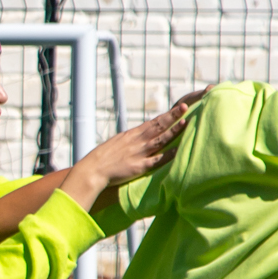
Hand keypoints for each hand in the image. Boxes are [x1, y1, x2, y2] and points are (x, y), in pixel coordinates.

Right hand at [65, 91, 199, 206]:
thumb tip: (141, 135)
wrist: (91, 170)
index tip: (181, 107)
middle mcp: (137, 141)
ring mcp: (138, 153)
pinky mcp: (138, 167)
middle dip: (173, 117)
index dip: (168, 115)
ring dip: (173, 131)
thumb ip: (130, 139)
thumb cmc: (102, 158)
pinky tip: (178, 150)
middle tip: (185, 107)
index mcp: (131, 135)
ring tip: (185, 123)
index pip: (154, 122)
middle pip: (158, 127)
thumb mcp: (116, 143)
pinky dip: (168, 155)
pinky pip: (156, 160)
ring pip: (160, 140)